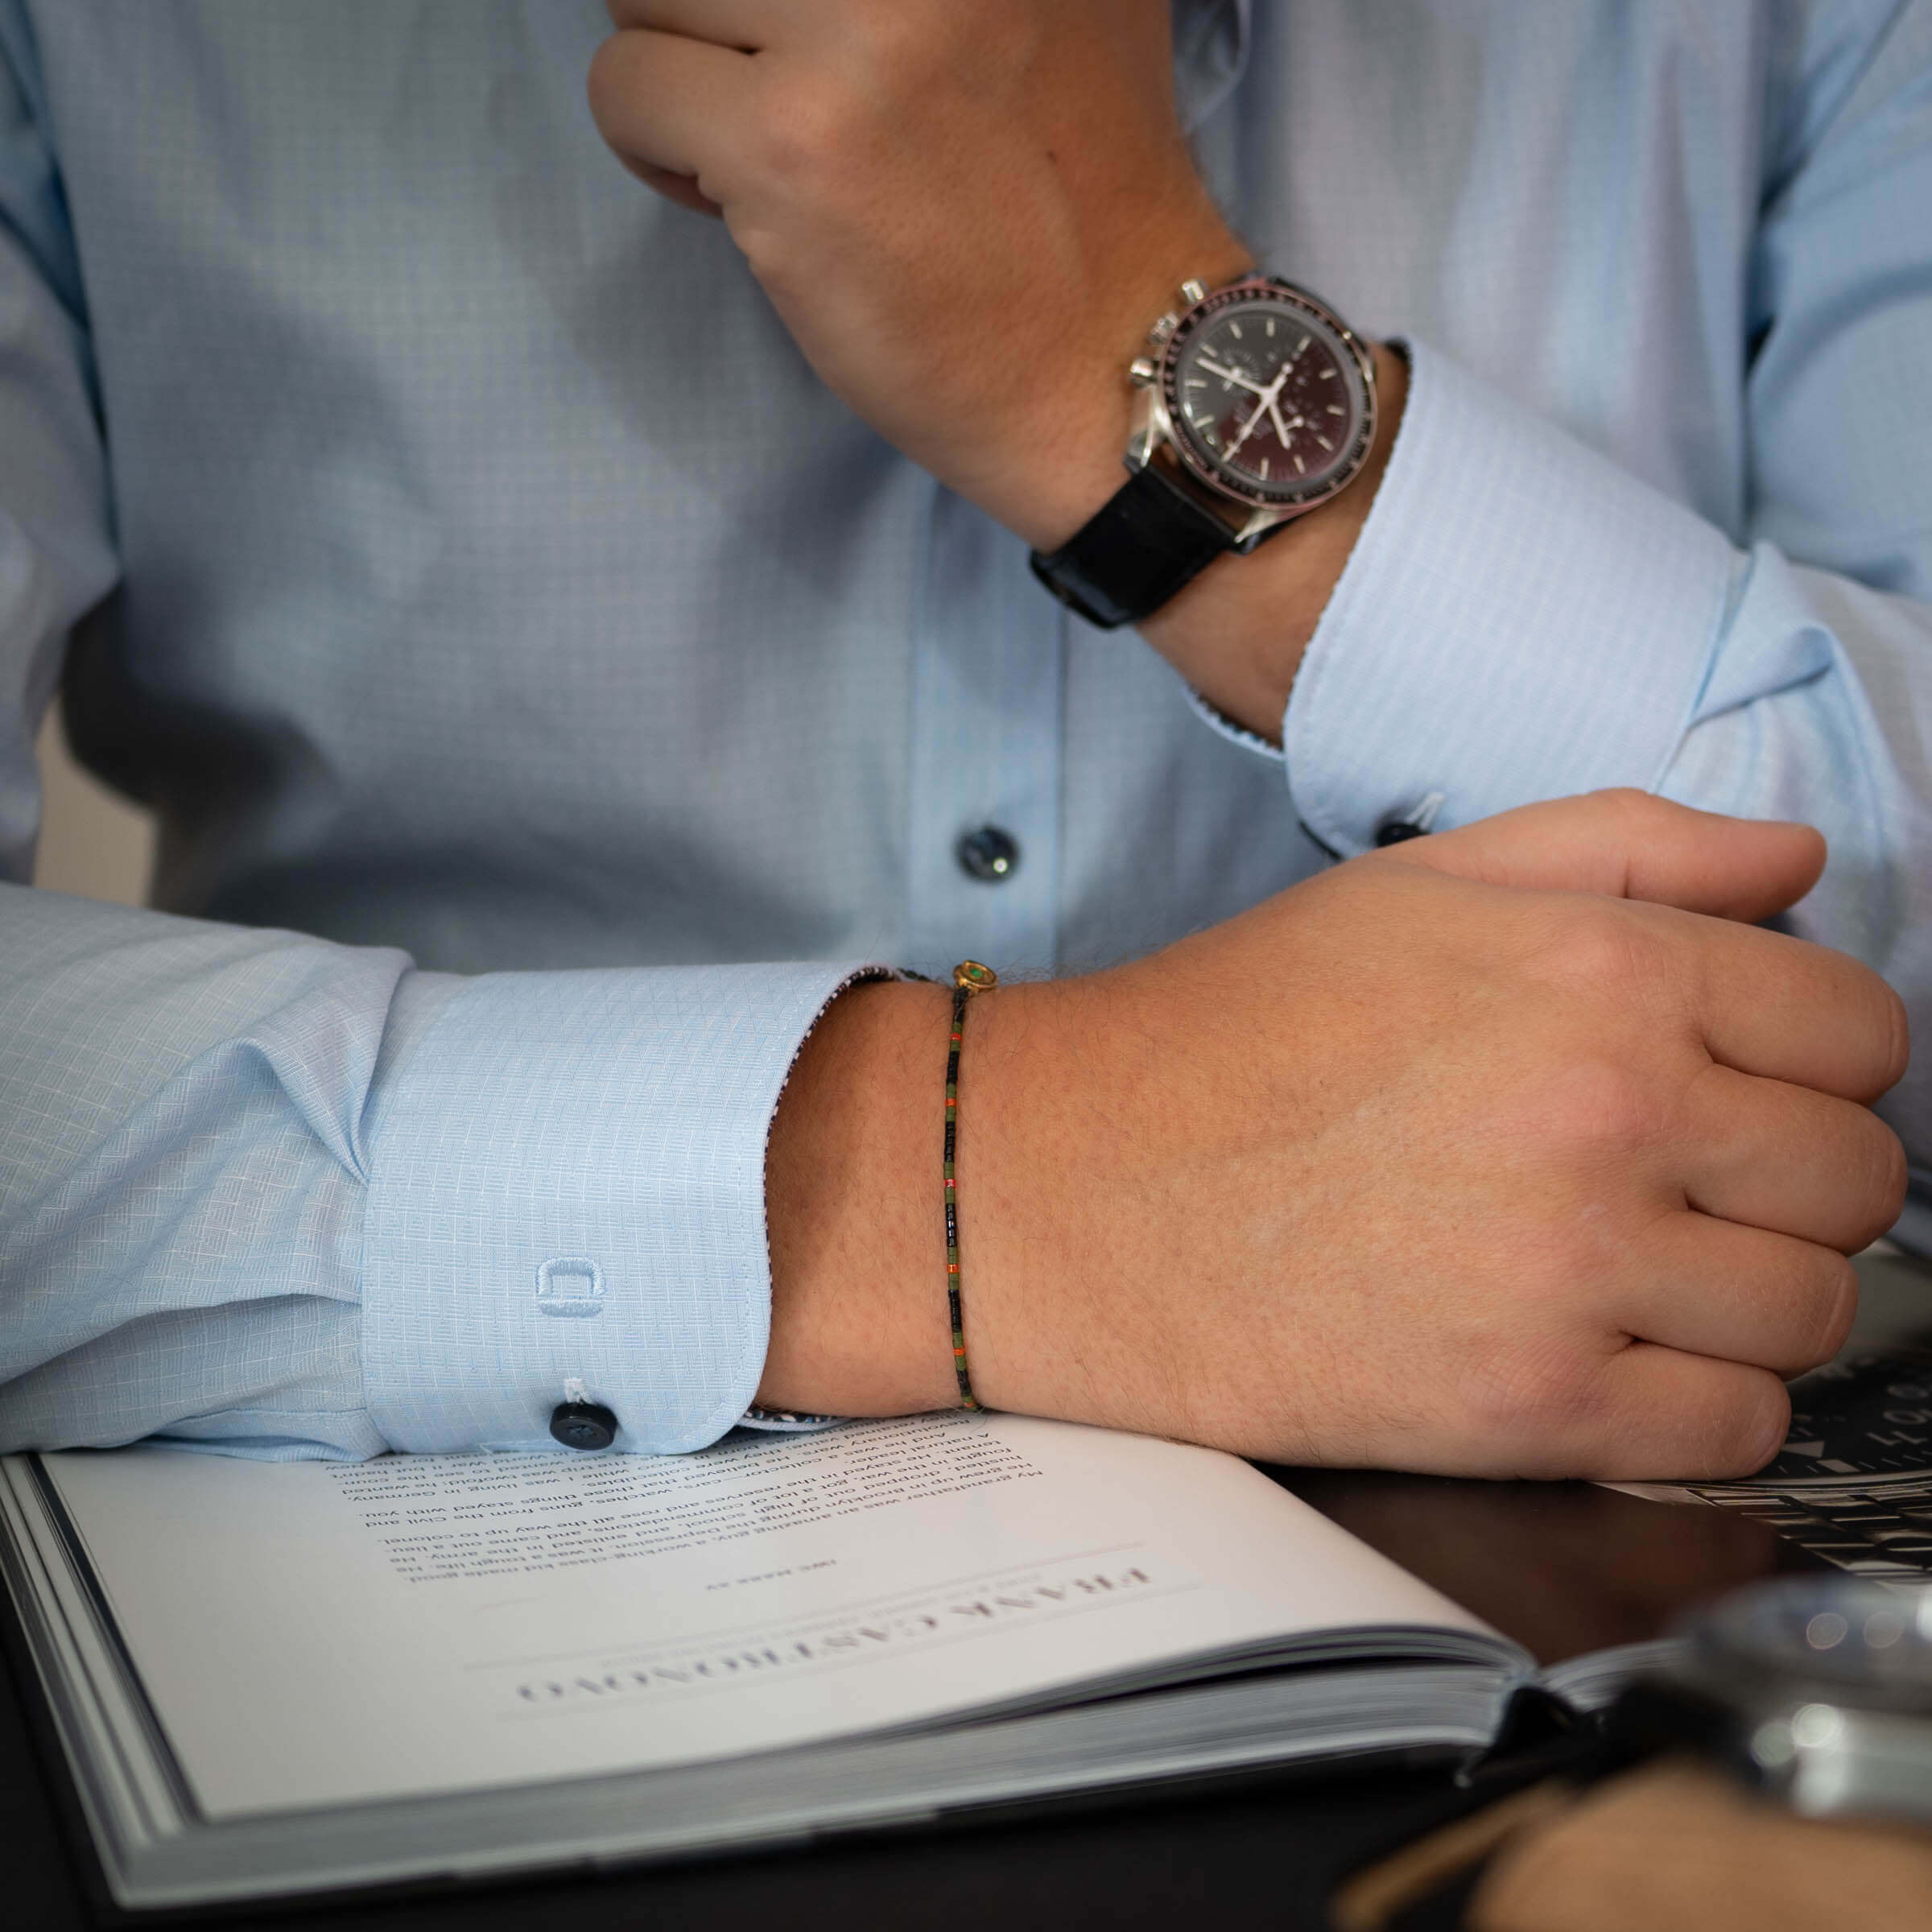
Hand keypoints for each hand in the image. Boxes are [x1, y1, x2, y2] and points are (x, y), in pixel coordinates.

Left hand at [587, 0, 1248, 548]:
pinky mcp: (790, 142)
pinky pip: (624, 88)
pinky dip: (660, 155)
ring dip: (681, 75)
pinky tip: (752, 203)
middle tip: (780, 88)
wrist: (1112, 355)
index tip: (799, 42)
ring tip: (771, 146)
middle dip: (715, 13)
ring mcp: (857, 31)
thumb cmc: (1079, 191)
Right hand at [764, 793, 1908, 1481]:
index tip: (1747, 1086)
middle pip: (1858, 1174)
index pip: (1858, 1025)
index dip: (1815, 1057)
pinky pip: (1740, 1428)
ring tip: (1650, 1275)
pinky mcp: (1529, 1409)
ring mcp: (1575, 1268)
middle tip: (1695, 1184)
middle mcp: (1610, 1110)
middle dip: (1795, 1178)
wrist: (1071, 1187)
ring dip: (1755, 1296)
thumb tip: (1795, 867)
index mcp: (1597, 967)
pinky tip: (1615, 1358)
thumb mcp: (1416, 884)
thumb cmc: (1232, 1032)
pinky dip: (1704, 1403)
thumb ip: (1625, 843)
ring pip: (1818, 1308)